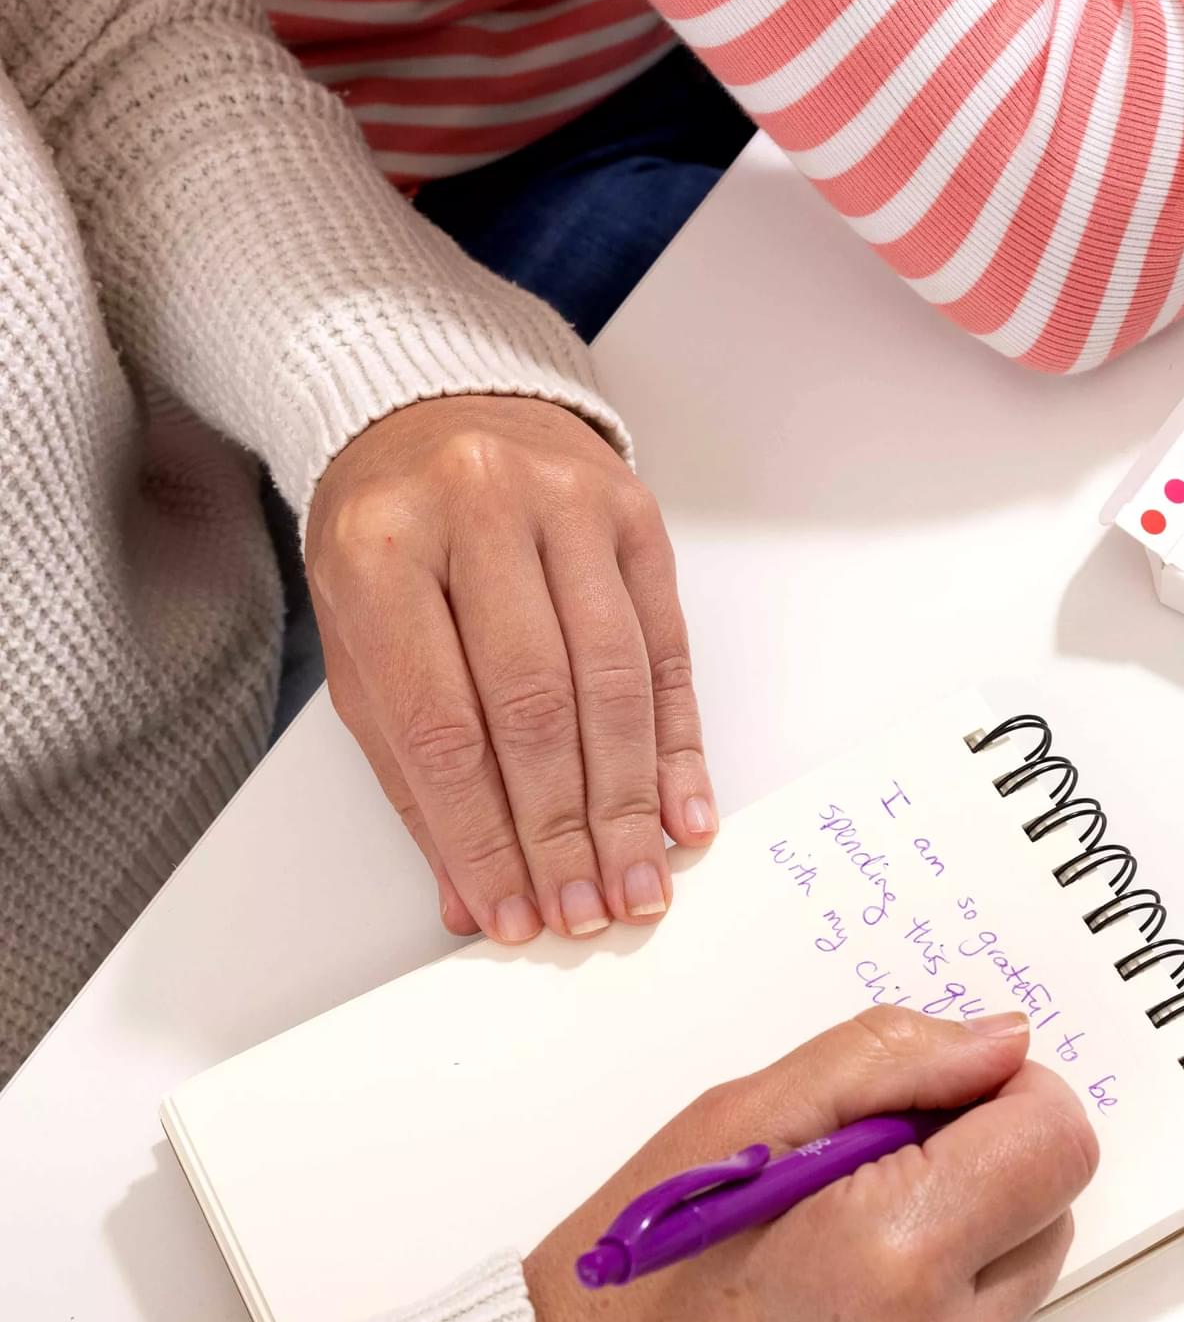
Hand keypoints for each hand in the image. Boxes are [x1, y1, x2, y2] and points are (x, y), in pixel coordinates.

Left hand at [307, 395, 713, 942]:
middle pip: (536, 706)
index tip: (511, 911)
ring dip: (630, 801)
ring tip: (637, 882)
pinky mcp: (636, 516)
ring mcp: (567, 506)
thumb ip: (412, 772)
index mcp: (381, 549)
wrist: (438, 410)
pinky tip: (682, 812)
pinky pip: (668, 650)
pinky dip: (679, 744)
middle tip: (586, 910)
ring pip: (613, 681)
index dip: (483, 835)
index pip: (442, 726)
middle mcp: (478, 512)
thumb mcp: (363, 646)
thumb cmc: (392, 538)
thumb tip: (472, 892)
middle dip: (565, 829)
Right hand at [524, 1008, 1096, 1321]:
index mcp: (894, 1253)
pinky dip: (935, 1305)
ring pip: (1019, 1276)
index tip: (929, 1102)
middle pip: (1052, 1206)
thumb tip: (1004, 1045)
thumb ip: (888, 1062)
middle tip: (862, 1168)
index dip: (1005, 1097)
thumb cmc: (630, 1272)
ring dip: (963, 1235)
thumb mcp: (736, 1118)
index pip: (1058, 1139)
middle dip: (984, 1163)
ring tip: (837, 1242)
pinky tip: (835, 1306)